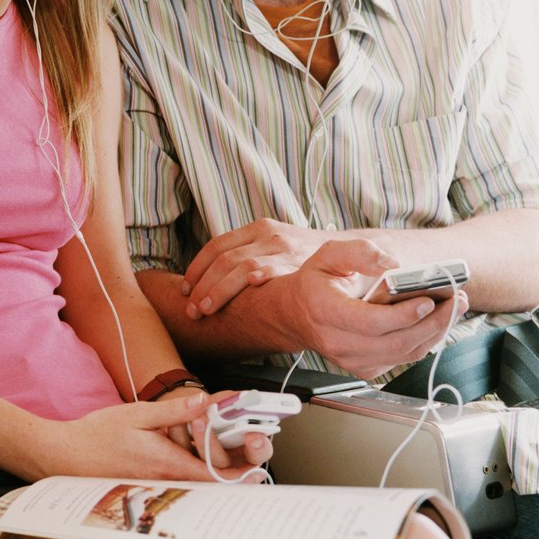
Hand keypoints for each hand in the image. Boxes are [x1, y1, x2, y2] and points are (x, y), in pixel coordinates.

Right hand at [27, 391, 267, 483]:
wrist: (67, 456)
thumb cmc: (96, 437)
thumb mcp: (136, 414)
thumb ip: (174, 411)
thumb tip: (205, 403)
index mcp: (170, 464)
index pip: (222, 476)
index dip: (246, 468)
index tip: (257, 451)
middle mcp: (171, 481)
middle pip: (220, 481)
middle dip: (237, 459)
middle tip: (243, 434)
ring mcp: (163, 486)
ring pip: (205, 480)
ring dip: (219, 460)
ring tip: (217, 432)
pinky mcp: (156, 484)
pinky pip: (188, 479)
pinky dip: (199, 463)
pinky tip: (193, 443)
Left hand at [182, 218, 336, 317]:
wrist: (353, 253)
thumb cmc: (305, 256)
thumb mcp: (276, 245)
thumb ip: (249, 254)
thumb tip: (210, 281)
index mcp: (257, 228)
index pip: (216, 246)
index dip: (197, 269)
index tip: (185, 289)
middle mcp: (268, 235)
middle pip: (223, 259)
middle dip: (202, 286)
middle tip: (191, 309)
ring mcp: (284, 249)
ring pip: (240, 267)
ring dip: (218, 291)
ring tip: (205, 310)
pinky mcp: (298, 263)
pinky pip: (270, 271)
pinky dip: (255, 279)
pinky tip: (244, 292)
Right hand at [281, 239, 463, 378]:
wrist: (295, 315)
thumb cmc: (315, 283)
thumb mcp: (328, 255)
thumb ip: (358, 252)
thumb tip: (391, 264)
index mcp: (325, 311)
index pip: (371, 322)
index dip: (404, 314)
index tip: (429, 299)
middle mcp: (337, 342)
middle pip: (396, 342)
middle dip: (434, 322)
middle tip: (456, 300)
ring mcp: (351, 360)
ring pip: (404, 354)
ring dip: (435, 332)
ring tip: (453, 307)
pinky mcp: (364, 369)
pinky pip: (402, 359)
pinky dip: (423, 341)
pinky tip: (433, 322)